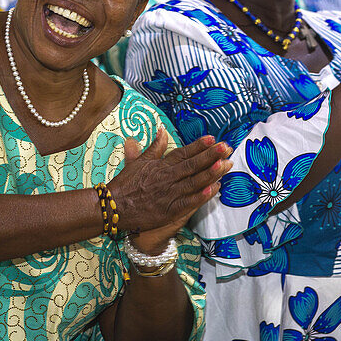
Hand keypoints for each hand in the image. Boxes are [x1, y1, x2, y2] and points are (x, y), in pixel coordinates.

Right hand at [108, 129, 230, 250]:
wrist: (114, 206)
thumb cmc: (126, 184)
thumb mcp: (139, 161)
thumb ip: (155, 147)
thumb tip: (162, 130)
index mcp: (161, 165)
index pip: (183, 153)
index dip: (198, 146)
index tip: (212, 138)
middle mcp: (167, 178)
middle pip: (192, 165)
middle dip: (211, 156)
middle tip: (226, 148)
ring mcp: (170, 194)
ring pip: (194, 182)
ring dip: (211, 173)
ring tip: (225, 164)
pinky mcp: (170, 210)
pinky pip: (189, 202)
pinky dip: (201, 196)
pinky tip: (214, 188)